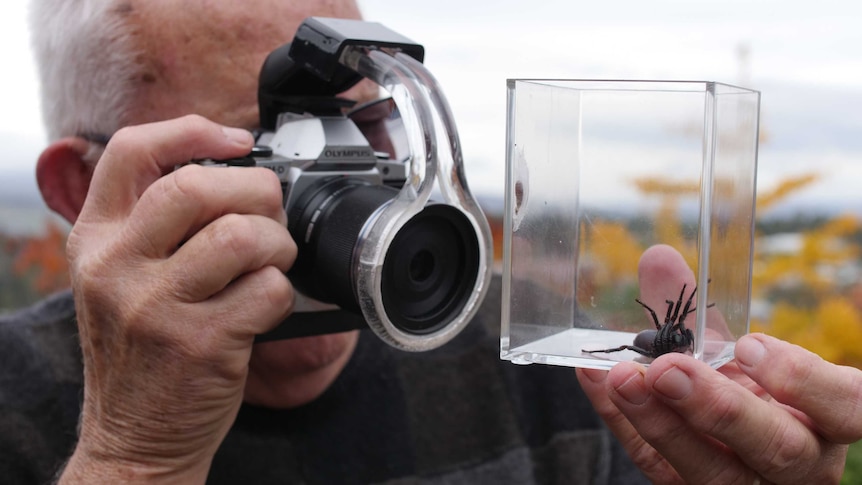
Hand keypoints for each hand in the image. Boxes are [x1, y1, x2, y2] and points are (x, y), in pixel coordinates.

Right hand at [61, 116, 295, 482]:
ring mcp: (155, 306)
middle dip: (256, 191)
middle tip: (269, 216)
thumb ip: (152, 227)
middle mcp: (116, 267)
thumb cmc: (141, 353)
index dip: (192, 130)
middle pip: (199, 185)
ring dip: (277, 244)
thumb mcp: (118, 281)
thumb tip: (229, 171)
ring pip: (242, 235)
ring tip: (271, 263)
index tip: (236, 141)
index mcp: (95, 240)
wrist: (134, 439)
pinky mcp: (200, 343)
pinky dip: (283, 292)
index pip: (131, 151)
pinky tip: (266, 307)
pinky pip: (269, 289)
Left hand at [577, 244, 861, 483]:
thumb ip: (700, 313)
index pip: (844, 406)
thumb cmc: (743, 390)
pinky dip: (624, 423)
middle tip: (668, 369)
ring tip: (624, 379)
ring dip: (662, 424)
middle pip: (776, 447)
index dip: (803, 380)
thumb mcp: (734, 354)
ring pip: (715, 473)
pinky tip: (599, 384)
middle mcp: (799, 462)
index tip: (749, 344)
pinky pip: (657, 465)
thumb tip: (657, 258)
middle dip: (720, 408)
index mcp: (824, 418)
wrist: (722, 443)